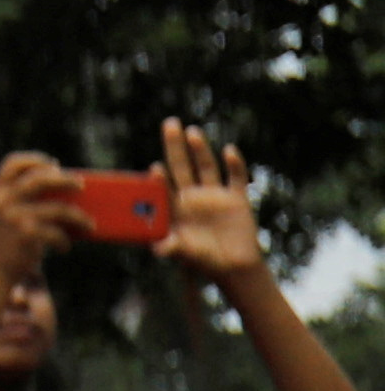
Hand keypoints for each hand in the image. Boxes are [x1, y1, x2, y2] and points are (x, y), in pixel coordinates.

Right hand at [0, 151, 84, 284]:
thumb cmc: (0, 243)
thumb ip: (14, 198)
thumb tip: (58, 187)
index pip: (13, 163)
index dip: (36, 160)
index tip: (54, 165)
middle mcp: (2, 201)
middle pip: (41, 177)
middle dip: (65, 179)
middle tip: (80, 186)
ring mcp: (14, 217)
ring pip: (59, 208)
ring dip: (78, 217)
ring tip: (88, 224)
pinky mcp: (26, 235)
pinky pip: (56, 232)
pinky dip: (64, 241)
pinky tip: (65, 247)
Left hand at [159, 118, 264, 285]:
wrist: (234, 267)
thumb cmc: (203, 261)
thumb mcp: (185, 254)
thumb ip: (172, 248)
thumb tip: (159, 248)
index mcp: (175, 209)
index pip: (164, 188)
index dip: (159, 178)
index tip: (155, 168)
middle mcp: (192, 197)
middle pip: (181, 166)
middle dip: (174, 146)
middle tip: (169, 123)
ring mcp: (214, 195)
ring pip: (206, 167)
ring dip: (200, 150)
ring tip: (192, 132)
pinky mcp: (236, 198)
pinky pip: (236, 178)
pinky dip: (234, 164)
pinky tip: (229, 151)